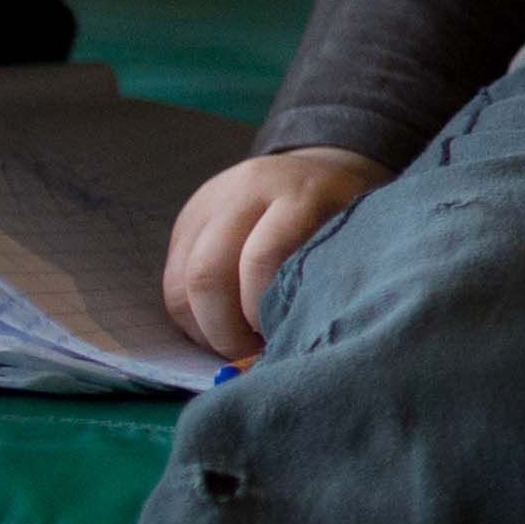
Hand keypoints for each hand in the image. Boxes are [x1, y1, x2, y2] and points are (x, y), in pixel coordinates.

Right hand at [164, 149, 387, 363]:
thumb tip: (297, 342)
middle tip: (248, 355)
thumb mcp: (353, 235)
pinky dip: (190, 316)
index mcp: (298, 194)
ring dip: (202, 328)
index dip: (263, 309)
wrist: (316, 168)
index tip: (278, 338)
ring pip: (180, 282)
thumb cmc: (341, 217)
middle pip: (208, 273)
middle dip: (224, 329)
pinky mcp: (185, 220)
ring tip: (235, 346)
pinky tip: (219, 328)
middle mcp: (245, 192)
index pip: (264, 257)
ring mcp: (208, 204)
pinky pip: (171, 280)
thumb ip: (329, 276)